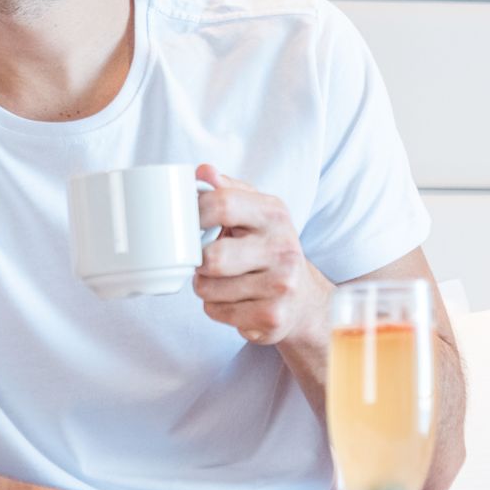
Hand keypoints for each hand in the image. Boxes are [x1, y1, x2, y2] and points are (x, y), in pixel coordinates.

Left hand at [192, 165, 332, 346]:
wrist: (303, 298)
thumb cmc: (266, 248)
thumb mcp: (253, 212)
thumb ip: (226, 190)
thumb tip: (203, 172)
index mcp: (274, 213)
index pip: (223, 205)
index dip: (193, 214)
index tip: (186, 223)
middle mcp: (283, 248)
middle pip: (212, 257)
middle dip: (198, 261)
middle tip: (205, 260)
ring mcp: (281, 286)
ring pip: (208, 288)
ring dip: (204, 286)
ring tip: (222, 280)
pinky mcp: (273, 317)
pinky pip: (217, 311)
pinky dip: (215, 307)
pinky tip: (234, 300)